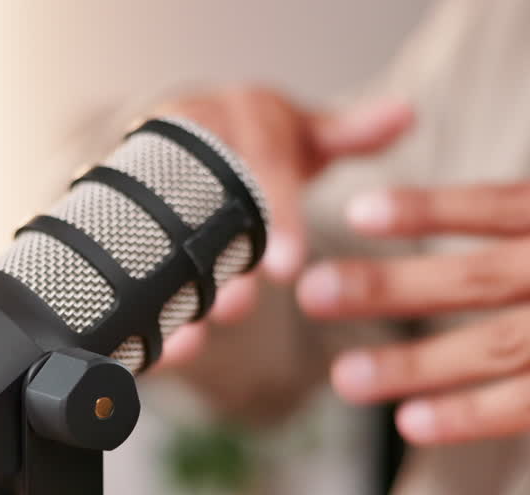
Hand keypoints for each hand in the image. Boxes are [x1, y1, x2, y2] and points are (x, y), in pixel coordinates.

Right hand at [152, 86, 413, 366]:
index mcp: (226, 113)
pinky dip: (149, 310)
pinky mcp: (125, 221)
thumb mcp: (299, 132)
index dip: (275, 213)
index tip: (289, 264)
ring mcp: (142, 181)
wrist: (179, 143)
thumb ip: (347, 132)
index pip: (256, 161)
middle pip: (192, 205)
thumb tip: (404, 112)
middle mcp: (177, 141)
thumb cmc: (251, 142)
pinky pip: (128, 265)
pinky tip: (172, 346)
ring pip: (153, 236)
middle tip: (240, 304)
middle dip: (216, 260)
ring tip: (199, 330)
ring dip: (177, 287)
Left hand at [298, 80, 529, 443]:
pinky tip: (424, 427)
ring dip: (417, 362)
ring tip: (350, 378)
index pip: (508, 203)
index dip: (431, 209)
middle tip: (317, 294)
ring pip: (501, 341)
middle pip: (482, 272)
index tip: (364, 213)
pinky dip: (480, 413)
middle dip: (391, 285)